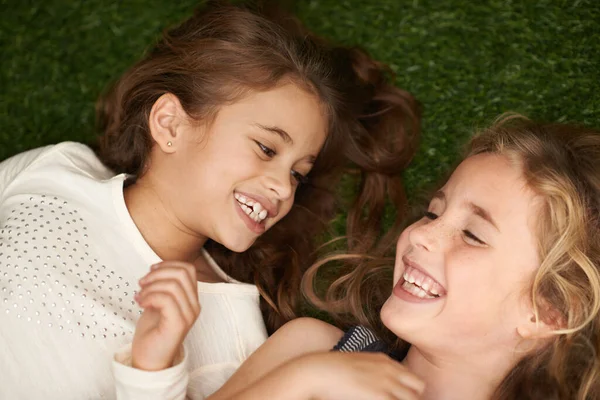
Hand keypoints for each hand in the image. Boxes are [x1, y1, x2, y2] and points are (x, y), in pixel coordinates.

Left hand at [131, 261, 199, 370]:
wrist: (149, 361)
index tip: (150, 271)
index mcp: (191, 299)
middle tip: (141, 283)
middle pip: (182, 273)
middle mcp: (194, 306)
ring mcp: (188, 315)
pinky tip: (140, 303)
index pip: (188, 269)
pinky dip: (150, 296)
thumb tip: (156, 270)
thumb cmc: (152, 332)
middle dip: (158, 273)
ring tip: (139, 295)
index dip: (168, 265)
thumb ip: (162, 288)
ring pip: (173, 285)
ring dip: (151, 286)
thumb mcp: (158, 303)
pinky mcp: (178, 324)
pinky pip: (167, 299)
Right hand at [290, 352, 424, 399]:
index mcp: (385, 361)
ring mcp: (387, 384)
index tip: (398, 398)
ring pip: (413, 399)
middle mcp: (390, 370)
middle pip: (419, 388)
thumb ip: (369, 371)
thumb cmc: (330, 369)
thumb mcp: (355, 363)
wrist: (318, 371)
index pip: (412, 378)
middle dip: (413, 398)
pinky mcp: (381, 397)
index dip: (409, 392)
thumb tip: (369, 384)